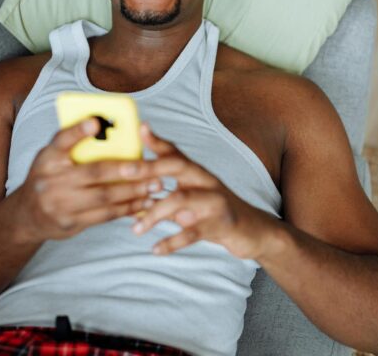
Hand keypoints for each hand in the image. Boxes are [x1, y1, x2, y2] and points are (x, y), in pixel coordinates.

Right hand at [12, 118, 162, 243]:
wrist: (27, 216)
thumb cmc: (50, 178)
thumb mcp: (53, 160)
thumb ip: (76, 148)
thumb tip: (112, 133)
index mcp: (48, 158)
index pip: (61, 141)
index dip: (78, 131)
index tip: (96, 122)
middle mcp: (50, 180)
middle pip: (93, 172)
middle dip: (124, 169)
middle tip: (149, 166)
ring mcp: (60, 204)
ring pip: (104, 196)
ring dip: (133, 191)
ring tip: (155, 184)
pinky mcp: (71, 222)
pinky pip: (104, 214)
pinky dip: (127, 208)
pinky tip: (144, 202)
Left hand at [128, 123, 281, 259]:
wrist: (254, 231)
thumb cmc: (215, 213)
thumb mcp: (193, 198)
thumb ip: (168, 194)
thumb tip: (135, 193)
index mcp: (197, 174)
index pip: (175, 153)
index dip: (157, 141)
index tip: (140, 128)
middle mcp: (206, 182)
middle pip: (178, 166)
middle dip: (150, 166)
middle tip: (124, 171)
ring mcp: (214, 201)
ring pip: (182, 199)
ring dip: (155, 213)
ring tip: (135, 229)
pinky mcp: (220, 224)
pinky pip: (193, 232)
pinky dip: (172, 241)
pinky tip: (156, 249)